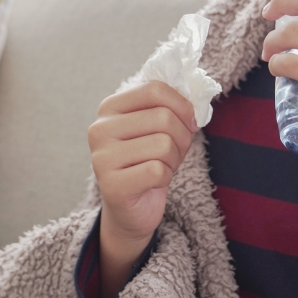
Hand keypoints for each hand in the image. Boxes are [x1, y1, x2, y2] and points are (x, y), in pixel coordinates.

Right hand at [87, 80, 198, 297]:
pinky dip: (166, 177)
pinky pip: (158, 171)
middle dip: (182, 136)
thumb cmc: (147, 160)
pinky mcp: (112, 185)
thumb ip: (169, 107)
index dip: (182, 105)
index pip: (155, 90)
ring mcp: (102, 158)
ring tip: (162, 166)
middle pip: (163, 117)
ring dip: (174, 159)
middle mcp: (100, 129)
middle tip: (175, 151)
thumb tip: (197, 101)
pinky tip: (153, 181)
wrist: (131, 208)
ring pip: (164, 144)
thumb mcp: (156, 127)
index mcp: (110, 107)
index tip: (191, 121)